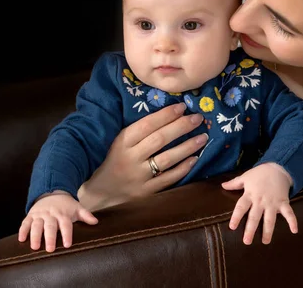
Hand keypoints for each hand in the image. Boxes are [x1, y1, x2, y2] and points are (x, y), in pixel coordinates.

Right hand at [18, 191, 97, 251]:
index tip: (67, 245)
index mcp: (63, 214)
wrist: (52, 192)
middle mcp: (51, 215)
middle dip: (50, 238)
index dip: (67, 234)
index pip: (66, 225)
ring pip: (36, 225)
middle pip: (50, 227)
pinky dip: (23, 230)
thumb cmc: (66, 205)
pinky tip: (21, 239)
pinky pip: (25, 223)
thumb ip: (86, 215)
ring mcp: (40, 215)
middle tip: (50, 249)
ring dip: (35, 236)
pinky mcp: (31, 215)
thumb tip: (96, 222)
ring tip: (35, 247)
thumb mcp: (77, 208)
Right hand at [78, 103, 207, 210]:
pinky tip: (195, 159)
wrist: (100, 194)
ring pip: (167, 159)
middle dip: (181, 127)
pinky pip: (168, 179)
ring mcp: (138, 177)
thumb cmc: (114, 161)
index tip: (183, 107)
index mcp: (122, 143)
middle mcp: (130, 159)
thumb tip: (170, 114)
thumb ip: (140, 132)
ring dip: (187, 147)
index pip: (146, 125)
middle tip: (198, 118)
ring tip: (203, 137)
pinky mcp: (146, 193)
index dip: (166, 115)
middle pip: (159, 140)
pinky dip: (183, 168)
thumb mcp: (119, 143)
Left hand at [221, 163, 296, 244]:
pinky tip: (294, 231)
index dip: (236, 216)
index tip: (232, 227)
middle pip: (255, 216)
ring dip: (268, 230)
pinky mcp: (283, 202)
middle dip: (251, 229)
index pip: (241, 206)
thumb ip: (234, 183)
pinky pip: (289, 213)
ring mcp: (273, 202)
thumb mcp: (246, 177)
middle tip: (247, 241)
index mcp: (250, 194)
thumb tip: (222, 185)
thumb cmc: (260, 173)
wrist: (277, 167)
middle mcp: (261, 200)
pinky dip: (292, 221)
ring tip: (265, 242)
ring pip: (270, 219)